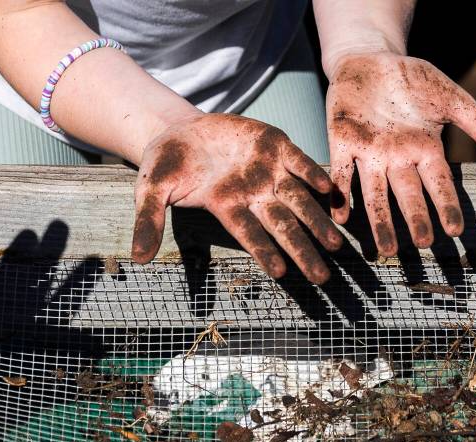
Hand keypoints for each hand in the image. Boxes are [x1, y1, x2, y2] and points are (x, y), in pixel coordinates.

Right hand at [132, 114, 345, 283]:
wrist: (180, 128)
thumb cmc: (166, 165)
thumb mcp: (150, 191)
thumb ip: (148, 221)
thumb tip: (138, 259)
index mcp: (227, 208)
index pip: (249, 235)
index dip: (264, 252)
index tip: (281, 273)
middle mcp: (253, 195)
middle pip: (283, 227)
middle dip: (304, 251)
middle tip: (323, 279)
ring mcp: (268, 172)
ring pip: (299, 201)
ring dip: (319, 222)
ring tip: (337, 245)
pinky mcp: (277, 147)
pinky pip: (299, 162)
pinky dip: (313, 174)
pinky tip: (328, 190)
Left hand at [326, 52, 475, 255]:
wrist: (371, 57)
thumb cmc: (413, 80)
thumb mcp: (452, 99)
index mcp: (425, 150)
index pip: (439, 183)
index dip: (447, 205)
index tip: (455, 230)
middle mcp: (398, 158)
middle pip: (408, 193)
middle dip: (415, 218)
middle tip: (423, 245)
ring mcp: (369, 152)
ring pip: (375, 192)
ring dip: (379, 220)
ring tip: (385, 249)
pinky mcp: (341, 140)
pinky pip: (340, 169)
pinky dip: (340, 191)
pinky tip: (340, 214)